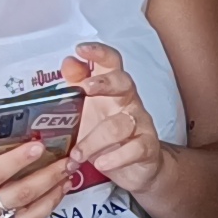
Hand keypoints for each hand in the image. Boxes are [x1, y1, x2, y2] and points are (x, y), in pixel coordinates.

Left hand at [60, 40, 169, 199]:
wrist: (137, 168)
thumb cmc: (108, 137)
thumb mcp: (88, 112)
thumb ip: (76, 88)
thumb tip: (69, 63)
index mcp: (112, 90)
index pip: (111, 63)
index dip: (99, 53)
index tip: (81, 49)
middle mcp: (129, 102)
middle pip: (123, 83)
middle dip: (104, 82)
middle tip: (85, 89)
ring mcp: (140, 124)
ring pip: (118, 125)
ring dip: (93, 141)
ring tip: (77, 154)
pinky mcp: (148, 147)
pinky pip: (134, 149)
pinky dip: (115, 157)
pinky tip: (101, 163)